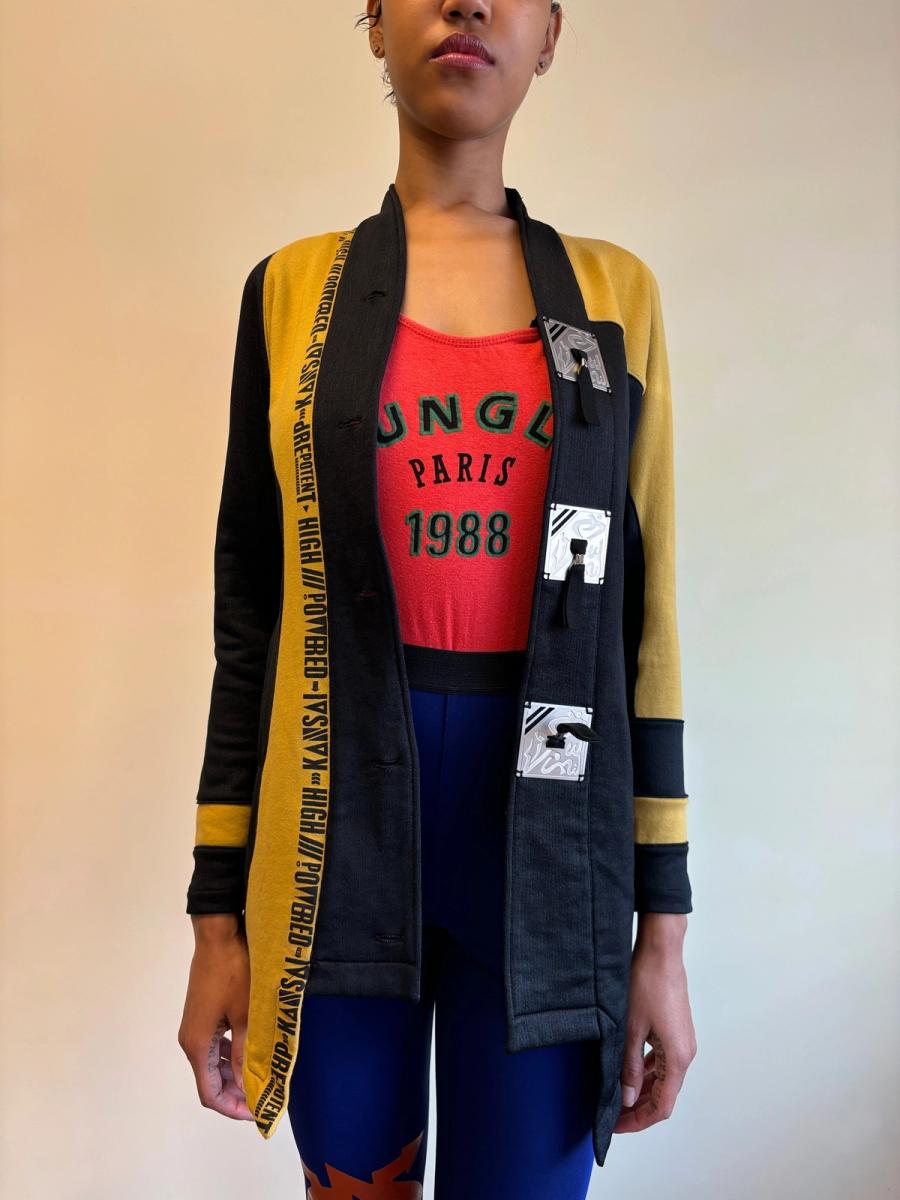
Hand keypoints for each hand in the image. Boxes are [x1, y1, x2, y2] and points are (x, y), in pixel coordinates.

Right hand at [178, 914, 254, 1121]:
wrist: (218, 936)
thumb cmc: (234, 973)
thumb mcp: (246, 1016)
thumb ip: (245, 1054)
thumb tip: (249, 1086)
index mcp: (197, 1044)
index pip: (209, 1093)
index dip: (232, 1108)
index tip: (257, 1111)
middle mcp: (191, 1039)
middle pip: (209, 1081)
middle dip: (235, 1093)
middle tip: (263, 1097)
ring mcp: (195, 1026)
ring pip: (211, 1063)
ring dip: (232, 1075)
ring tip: (260, 1077)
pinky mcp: (202, 1014)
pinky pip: (214, 1045)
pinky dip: (229, 1056)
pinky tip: (249, 1053)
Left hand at [614, 912, 696, 1133]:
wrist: (661, 951)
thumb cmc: (647, 984)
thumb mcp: (630, 1029)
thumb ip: (628, 1067)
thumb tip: (626, 1099)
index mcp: (678, 1058)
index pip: (662, 1106)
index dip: (638, 1121)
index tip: (616, 1127)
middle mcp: (685, 1053)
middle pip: (664, 1095)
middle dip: (637, 1108)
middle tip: (610, 1115)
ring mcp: (682, 1041)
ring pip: (663, 1078)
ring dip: (641, 1090)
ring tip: (615, 1096)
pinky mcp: (675, 1030)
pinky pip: (662, 1061)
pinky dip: (646, 1071)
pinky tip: (627, 1072)